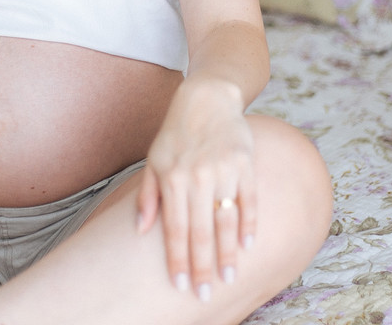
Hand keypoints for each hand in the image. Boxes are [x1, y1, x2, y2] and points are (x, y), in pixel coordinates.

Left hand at [136, 78, 256, 301]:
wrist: (207, 98)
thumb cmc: (176, 132)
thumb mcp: (154, 159)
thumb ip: (148, 196)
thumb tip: (141, 231)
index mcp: (173, 179)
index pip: (175, 229)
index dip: (178, 259)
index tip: (180, 284)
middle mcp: (198, 177)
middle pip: (201, 231)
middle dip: (202, 266)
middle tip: (204, 294)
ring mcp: (224, 171)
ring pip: (226, 221)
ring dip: (226, 253)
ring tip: (226, 278)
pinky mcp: (245, 164)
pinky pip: (249, 201)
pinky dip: (249, 225)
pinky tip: (248, 246)